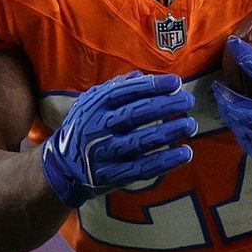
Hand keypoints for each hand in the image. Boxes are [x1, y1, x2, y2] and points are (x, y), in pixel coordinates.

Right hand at [40, 72, 195, 207]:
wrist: (62, 167)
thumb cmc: (84, 129)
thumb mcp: (90, 104)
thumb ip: (115, 89)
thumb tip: (143, 75)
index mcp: (93, 107)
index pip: (125, 92)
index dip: (151, 86)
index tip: (175, 83)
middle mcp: (97, 128)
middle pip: (136, 114)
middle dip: (166, 106)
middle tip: (188, 101)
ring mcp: (105, 153)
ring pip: (142, 141)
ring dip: (169, 131)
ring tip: (190, 124)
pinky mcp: (113, 175)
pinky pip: (143, 168)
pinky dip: (165, 161)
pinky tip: (184, 153)